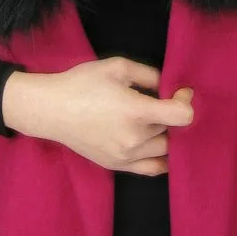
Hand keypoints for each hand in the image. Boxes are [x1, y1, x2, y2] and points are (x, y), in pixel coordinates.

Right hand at [10, 57, 194, 175]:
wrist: (51, 110)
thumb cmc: (82, 83)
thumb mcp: (118, 67)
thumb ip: (149, 75)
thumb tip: (169, 86)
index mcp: (136, 112)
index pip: (182, 116)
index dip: (185, 102)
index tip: (178, 92)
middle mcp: (135, 139)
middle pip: (172, 130)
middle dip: (171, 115)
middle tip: (160, 101)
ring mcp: (126, 157)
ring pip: (165, 150)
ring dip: (165, 135)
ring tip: (152, 121)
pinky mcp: (117, 166)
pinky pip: (152, 169)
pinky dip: (161, 158)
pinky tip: (156, 144)